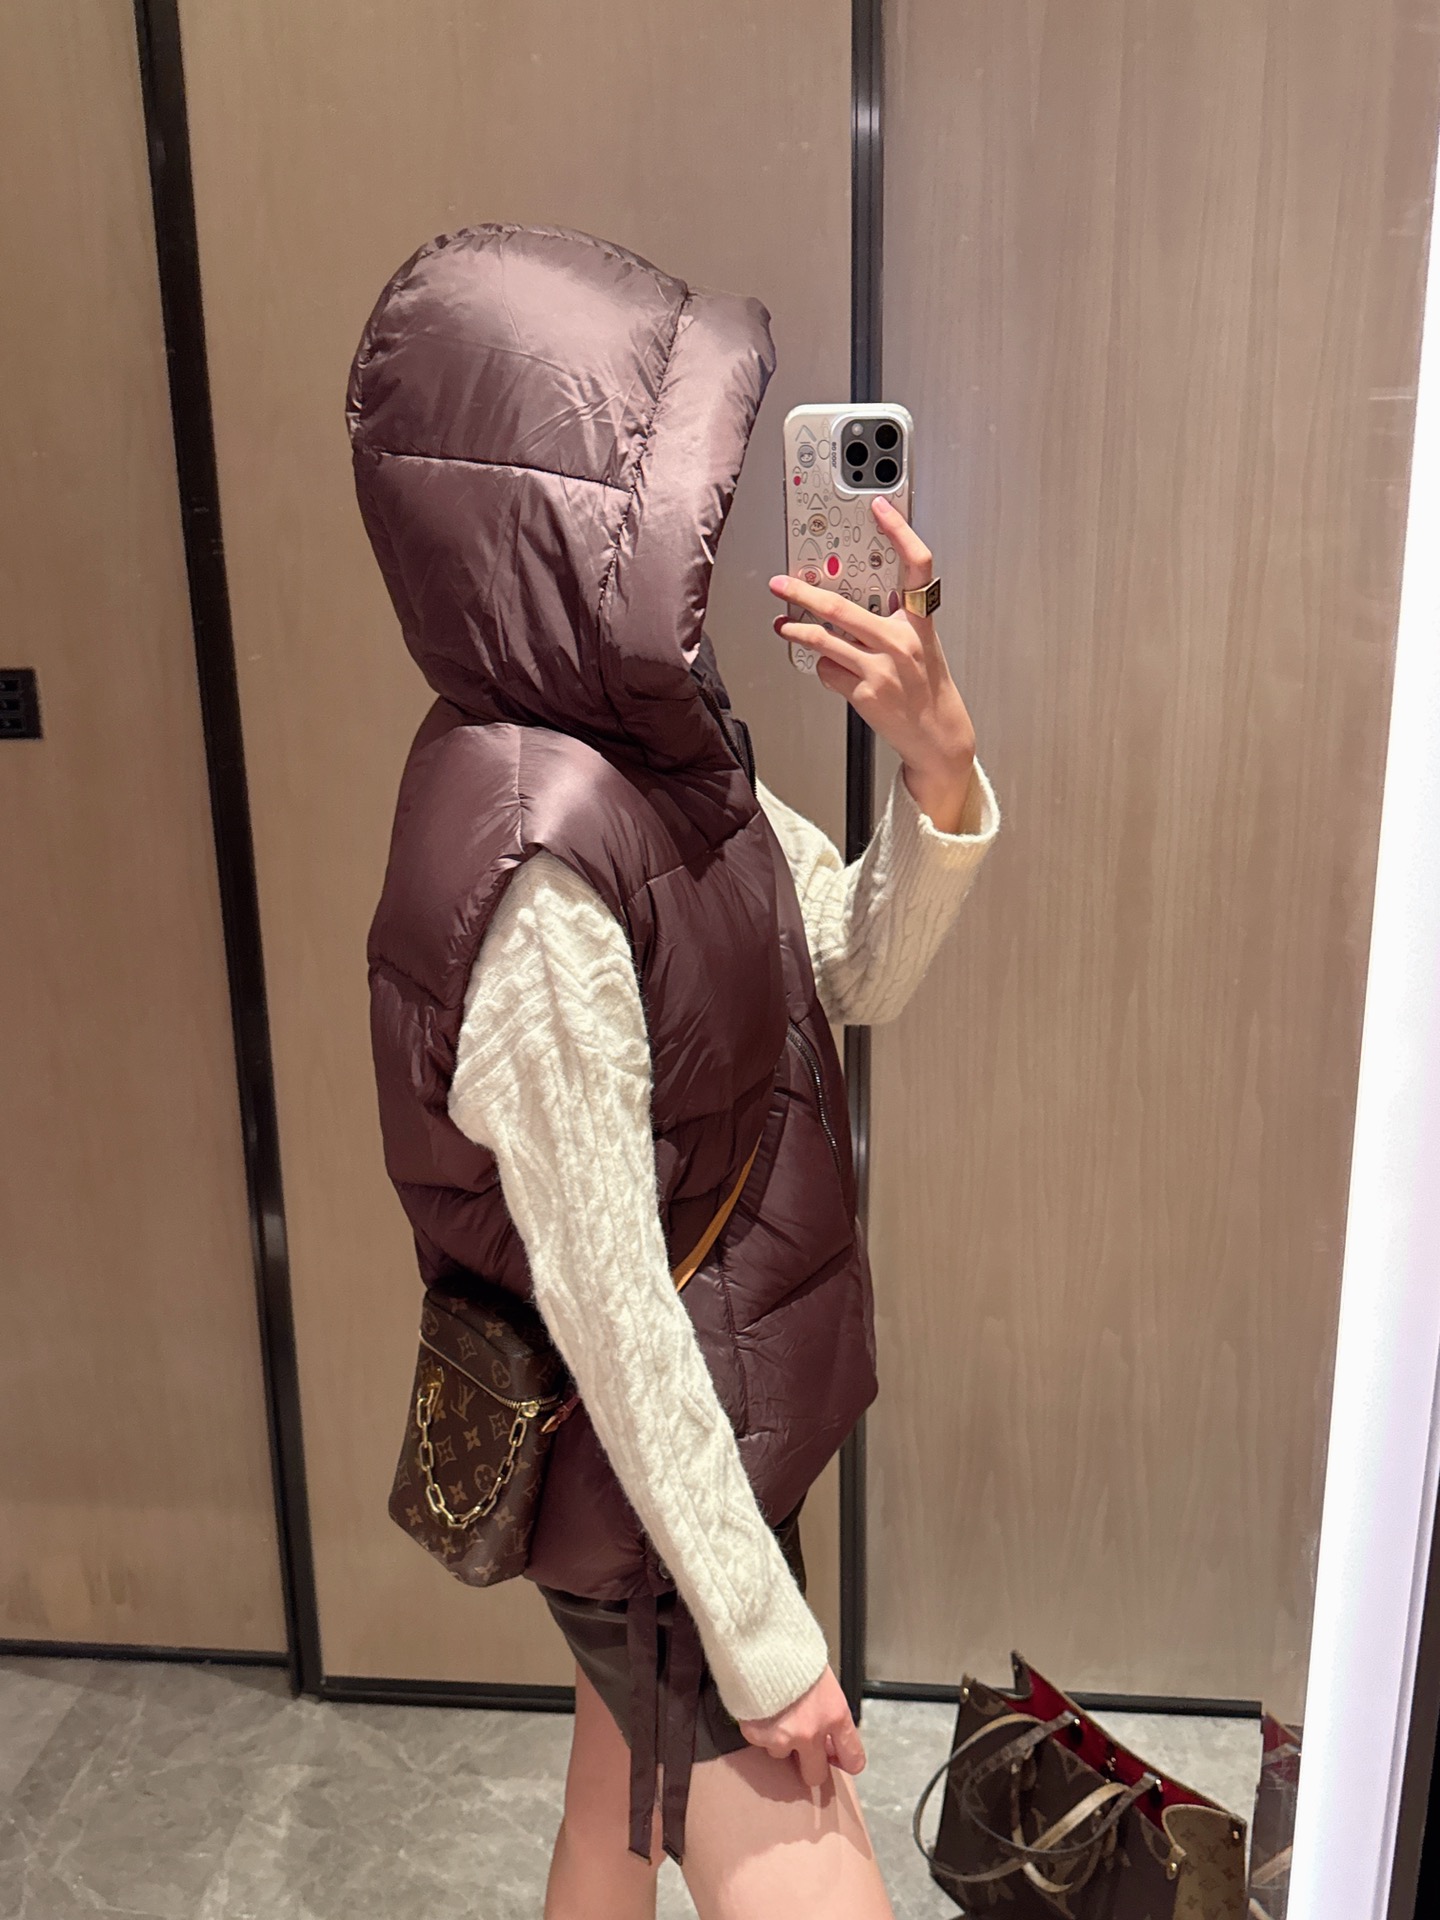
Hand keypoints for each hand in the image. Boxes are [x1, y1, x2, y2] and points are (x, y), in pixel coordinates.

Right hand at [736, 1662, 866, 1788]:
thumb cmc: (795, 1652)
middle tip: (802, 1749)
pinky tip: (761, 1709)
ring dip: (780, 1740)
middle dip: (809, 1765)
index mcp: (835, 1715)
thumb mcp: (825, 1682)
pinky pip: (760, 1743)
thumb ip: (829, 1714)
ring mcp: (783, 1738)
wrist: (762, 1640)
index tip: (837, 1759)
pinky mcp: (758, 1736)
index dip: (845, 1762)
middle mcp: (812, 1733)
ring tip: (776, 1713)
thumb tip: (828, 1738)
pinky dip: (760, 1730)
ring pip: (783, 1755)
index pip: (853, 1758)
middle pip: (815, 1775)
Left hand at [769, 496, 977, 833]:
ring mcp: (881, 669)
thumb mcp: (921, 645)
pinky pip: (829, 670)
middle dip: (803, 593)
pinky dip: (823, 667)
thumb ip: (895, 619)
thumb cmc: (927, 687)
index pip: (917, 566)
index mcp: (919, 623)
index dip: (900, 531)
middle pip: (842, 608)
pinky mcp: (865, 694)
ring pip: (824, 640)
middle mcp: (901, 642)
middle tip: (782, 583)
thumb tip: (854, 598)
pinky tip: (829, 669)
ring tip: (782, 625)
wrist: (938, 735)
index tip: (879, 507)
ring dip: (796, 630)